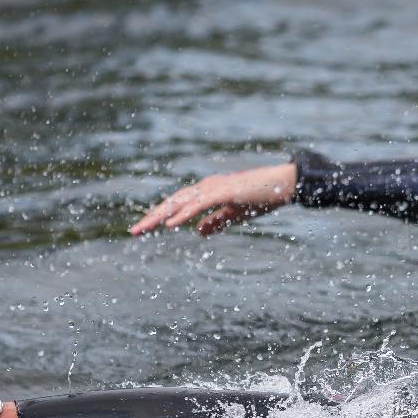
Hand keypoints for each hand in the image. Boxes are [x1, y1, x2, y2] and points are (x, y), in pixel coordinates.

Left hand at [130, 163, 297, 235]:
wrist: (283, 185)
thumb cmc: (261, 198)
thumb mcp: (234, 215)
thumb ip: (215, 222)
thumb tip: (197, 232)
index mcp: (207, 191)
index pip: (178, 204)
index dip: (160, 216)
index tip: (144, 229)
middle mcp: (206, 187)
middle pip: (172, 202)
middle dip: (152, 217)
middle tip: (134, 232)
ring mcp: (213, 188)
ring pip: (180, 203)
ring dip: (160, 216)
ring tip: (144, 229)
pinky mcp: (223, 192)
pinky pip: (197, 205)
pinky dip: (181, 214)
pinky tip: (169, 224)